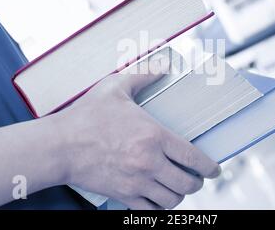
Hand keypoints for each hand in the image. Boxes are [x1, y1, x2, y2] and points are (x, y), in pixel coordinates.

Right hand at [54, 58, 220, 209]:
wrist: (59, 145)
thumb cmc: (87, 116)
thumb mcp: (116, 87)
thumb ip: (143, 75)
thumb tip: (163, 64)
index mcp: (153, 136)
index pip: (193, 158)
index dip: (209, 167)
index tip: (214, 169)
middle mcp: (149, 162)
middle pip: (187, 183)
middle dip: (197, 182)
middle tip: (197, 177)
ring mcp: (136, 182)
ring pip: (172, 199)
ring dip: (180, 195)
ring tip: (178, 187)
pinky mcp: (122, 194)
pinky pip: (150, 211)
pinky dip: (159, 208)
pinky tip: (159, 200)